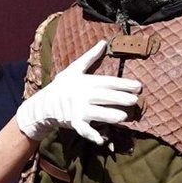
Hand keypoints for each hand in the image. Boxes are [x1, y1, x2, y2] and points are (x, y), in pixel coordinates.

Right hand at [16, 39, 140, 142]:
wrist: (43, 103)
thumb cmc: (62, 85)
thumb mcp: (74, 68)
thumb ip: (91, 57)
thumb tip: (104, 42)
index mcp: (86, 82)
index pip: (108, 82)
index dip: (124, 84)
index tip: (138, 86)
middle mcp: (83, 95)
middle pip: (105, 97)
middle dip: (121, 99)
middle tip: (135, 101)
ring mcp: (78, 110)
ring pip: (98, 114)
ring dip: (111, 116)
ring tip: (124, 117)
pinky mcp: (74, 122)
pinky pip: (84, 129)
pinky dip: (92, 135)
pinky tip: (101, 140)